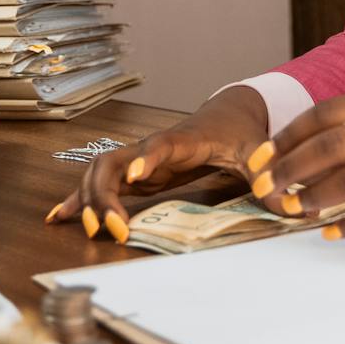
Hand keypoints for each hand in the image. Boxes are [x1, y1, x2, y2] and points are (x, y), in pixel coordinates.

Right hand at [44, 86, 269, 240]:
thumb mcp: (259, 152)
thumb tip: (286, 203)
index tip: (136, 176)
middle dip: (106, 195)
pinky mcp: (136, 172)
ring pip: (100, 173)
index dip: (147, 159)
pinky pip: (101, 184)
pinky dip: (79, 199)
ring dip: (89, 200)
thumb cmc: (242, 131)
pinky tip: (58, 218)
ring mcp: (140, 159)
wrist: (230, 112)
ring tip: (89, 231)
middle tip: (116, 230)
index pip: (159, 145)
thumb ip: (269, 175)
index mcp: (185, 139)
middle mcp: (153, 148)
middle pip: (114, 162)